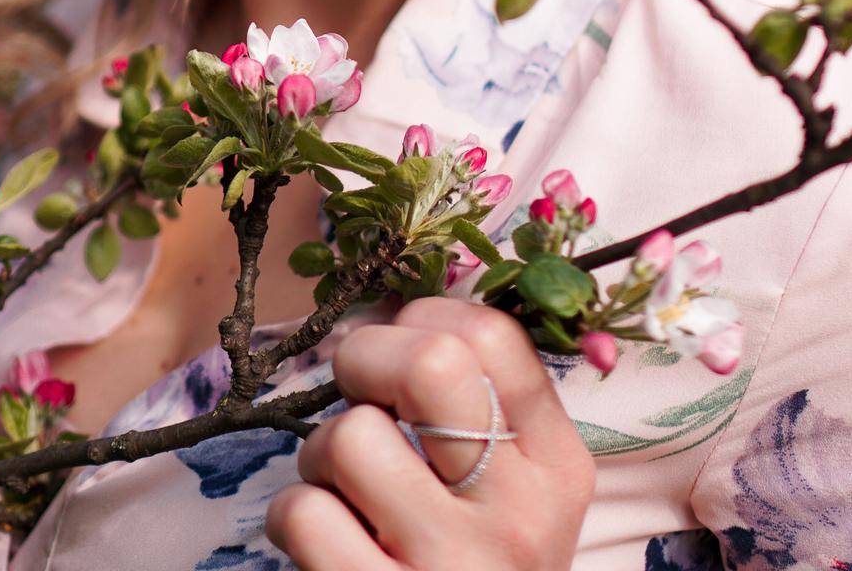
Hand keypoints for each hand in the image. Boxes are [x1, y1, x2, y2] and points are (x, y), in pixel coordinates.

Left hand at [265, 295, 594, 570]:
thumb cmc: (475, 565)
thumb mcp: (512, 492)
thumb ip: (481, 408)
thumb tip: (394, 307)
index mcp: (557, 467)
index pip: (493, 335)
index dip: (425, 317)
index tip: (402, 344)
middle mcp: (518, 514)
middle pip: (428, 364)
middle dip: (364, 355)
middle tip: (356, 388)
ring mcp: (451, 567)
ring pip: (350, 436)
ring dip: (322, 452)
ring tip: (344, 488)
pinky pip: (303, 514)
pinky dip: (293, 515)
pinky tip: (324, 539)